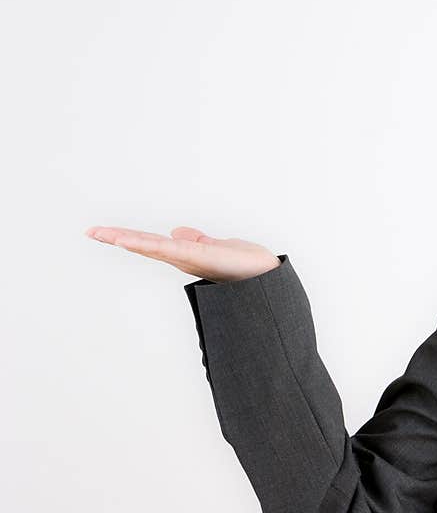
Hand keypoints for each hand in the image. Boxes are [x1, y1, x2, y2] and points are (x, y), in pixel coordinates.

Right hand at [84, 225, 281, 282]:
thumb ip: (197, 241)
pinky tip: (135, 241)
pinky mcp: (202, 258)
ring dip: (129, 240)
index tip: (103, 232)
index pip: (152, 244)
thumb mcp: (217, 248)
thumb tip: (176, 232)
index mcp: (187, 256)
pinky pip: (172, 249)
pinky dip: (151, 245)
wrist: (270, 280)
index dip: (129, 238)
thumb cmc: (248, 268)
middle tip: (91, 231)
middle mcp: (186, 260)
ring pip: (154, 247)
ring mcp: (192, 260)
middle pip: (146, 246)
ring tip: (104, 234)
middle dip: (119, 238)